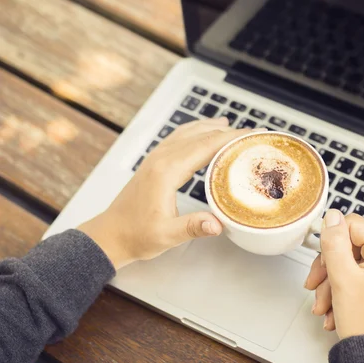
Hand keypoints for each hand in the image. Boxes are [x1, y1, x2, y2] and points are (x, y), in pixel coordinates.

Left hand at [79, 118, 255, 268]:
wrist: (110, 235)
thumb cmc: (136, 235)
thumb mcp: (166, 235)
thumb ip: (192, 228)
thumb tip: (218, 224)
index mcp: (167, 171)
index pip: (206, 146)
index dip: (232, 138)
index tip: (252, 135)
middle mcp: (161, 159)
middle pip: (200, 135)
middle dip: (228, 131)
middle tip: (253, 132)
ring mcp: (156, 158)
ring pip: (188, 132)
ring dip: (211, 127)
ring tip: (232, 127)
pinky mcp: (154, 162)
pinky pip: (179, 138)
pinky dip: (196, 132)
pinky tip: (203, 133)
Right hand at [305, 210, 363, 338]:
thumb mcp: (343, 279)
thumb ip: (335, 243)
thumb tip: (332, 215)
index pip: (354, 225)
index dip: (332, 241)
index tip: (320, 259)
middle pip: (350, 244)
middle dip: (329, 267)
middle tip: (316, 284)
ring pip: (349, 260)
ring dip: (331, 281)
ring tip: (324, 304)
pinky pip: (357, 272)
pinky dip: (341, 287)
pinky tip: (332, 307)